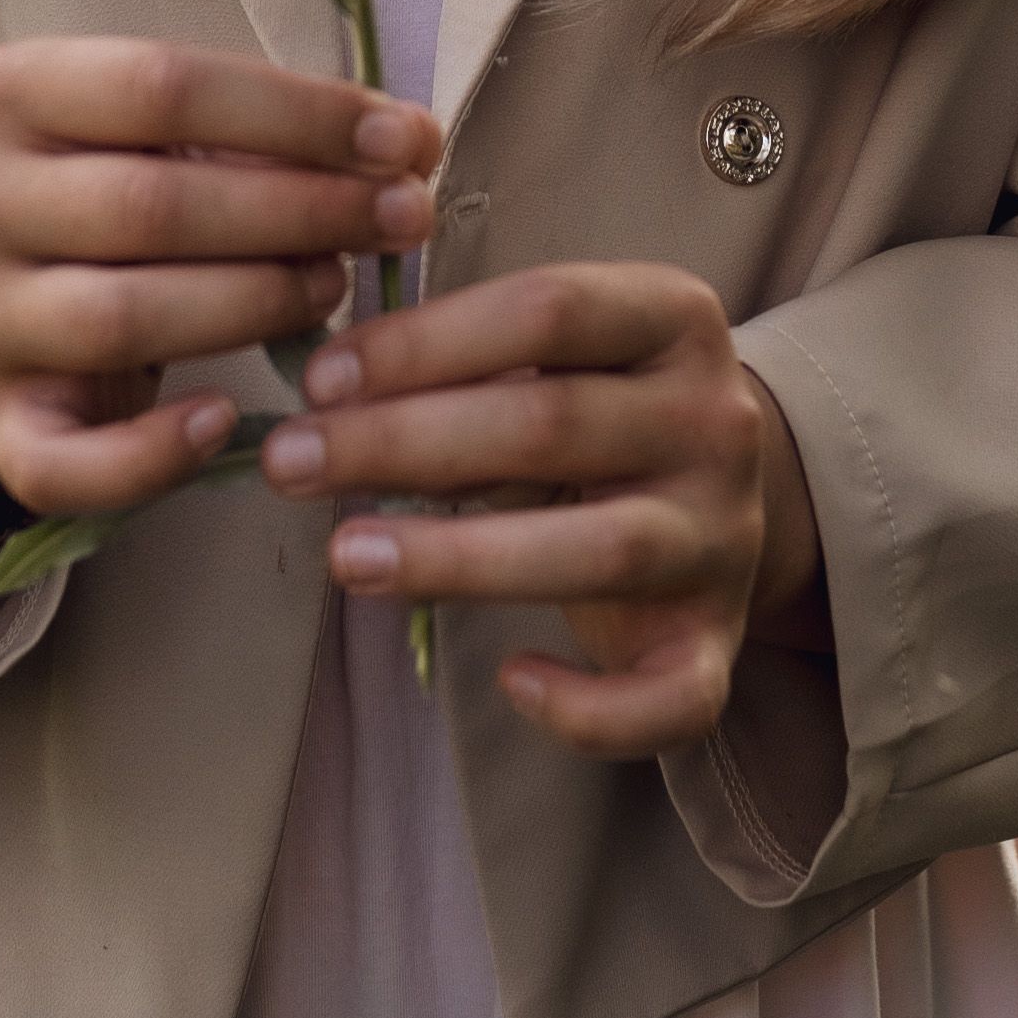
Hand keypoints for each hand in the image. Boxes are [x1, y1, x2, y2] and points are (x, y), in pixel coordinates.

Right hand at [0, 40, 442, 526]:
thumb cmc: (107, 192)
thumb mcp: (154, 133)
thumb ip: (261, 132)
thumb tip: (406, 143)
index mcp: (13, 93)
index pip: (164, 85)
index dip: (298, 114)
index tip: (404, 138)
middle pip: (151, 206)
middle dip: (302, 211)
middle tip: (404, 218)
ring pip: (121, 320)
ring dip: (254, 305)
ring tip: (336, 287)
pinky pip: (68, 462)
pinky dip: (152, 454)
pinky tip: (228, 420)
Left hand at [256, 260, 828, 754]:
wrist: (717, 494)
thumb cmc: (593, 409)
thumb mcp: (551, 359)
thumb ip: (465, 366)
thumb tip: (328, 400)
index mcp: (675, 317)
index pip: (548, 310)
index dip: (424, 343)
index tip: (320, 381)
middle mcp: (716, 420)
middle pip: (555, 425)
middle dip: (405, 443)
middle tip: (292, 462)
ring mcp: (725, 534)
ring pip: (602, 549)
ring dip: (459, 557)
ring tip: (347, 557)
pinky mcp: (721, 639)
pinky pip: (674, 697)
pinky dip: (592, 707)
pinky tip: (512, 680)